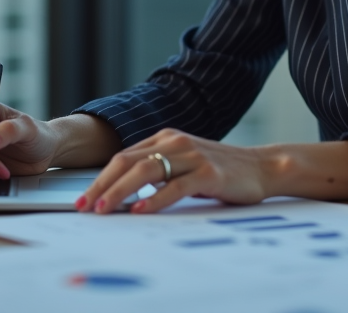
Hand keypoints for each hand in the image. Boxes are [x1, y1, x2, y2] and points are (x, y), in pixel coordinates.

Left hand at [78, 129, 273, 214]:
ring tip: (104, 209)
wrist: (262, 166)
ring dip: (120, 191)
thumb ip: (159, 170)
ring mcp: (192, 156)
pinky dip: (155, 198)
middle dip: (102, 185)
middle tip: (86, 206)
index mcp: (166, 138)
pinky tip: (141, 210)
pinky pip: (175, 186)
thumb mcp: (184, 164)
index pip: (124, 157)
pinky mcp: (208, 173)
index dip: (101, 178)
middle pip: (128, 161)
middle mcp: (176, 142)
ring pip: (146, 170)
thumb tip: (124, 192)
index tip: (85, 198)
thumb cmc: (221, 170)